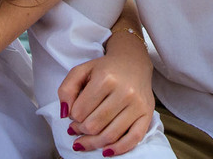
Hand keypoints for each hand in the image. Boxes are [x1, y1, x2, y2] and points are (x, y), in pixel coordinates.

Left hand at [58, 28, 154, 155]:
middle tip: (78, 128)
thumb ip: (66, 89)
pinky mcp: (147, 114)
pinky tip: (106, 151)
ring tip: (85, 140)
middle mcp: (124, 91)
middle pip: (94, 125)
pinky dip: (118, 149)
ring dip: (93, 142)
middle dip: (81, 130)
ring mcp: (137, 104)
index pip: (80, 111)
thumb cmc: (105, 69)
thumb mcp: (81, 71)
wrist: (133, 62)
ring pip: (110, 135)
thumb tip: (64, 113)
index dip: (72, 117)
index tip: (73, 114)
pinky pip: (133, 139)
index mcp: (106, 78)